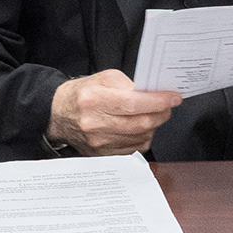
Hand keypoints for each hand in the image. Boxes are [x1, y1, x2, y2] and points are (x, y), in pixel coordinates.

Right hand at [49, 70, 180, 155]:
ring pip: (140, 138)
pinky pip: (133, 149)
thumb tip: (153, 95)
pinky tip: (139, 128)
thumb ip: (129, 84)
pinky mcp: (101, 155)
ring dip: (152, 126)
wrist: (58, 114)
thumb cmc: (82, 94)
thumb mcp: (103, 78)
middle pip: (140, 124)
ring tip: (151, 115)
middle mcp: (95, 123)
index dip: (158, 102)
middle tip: (167, 106)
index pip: (134, 104)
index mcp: (94, 100)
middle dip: (161, 114)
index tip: (173, 98)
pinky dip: (142, 138)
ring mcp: (98, 142)